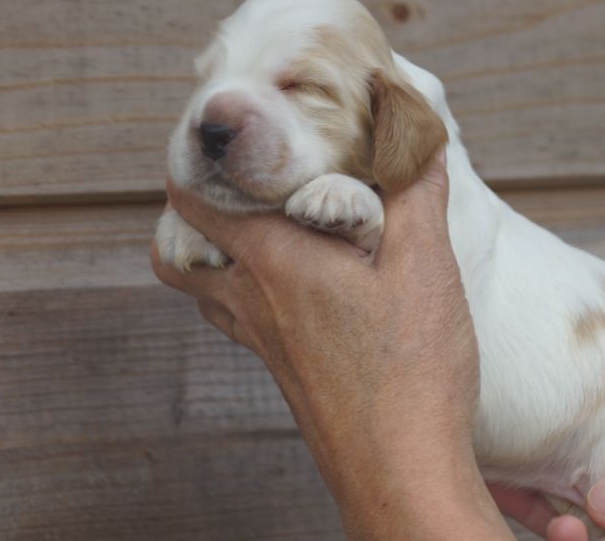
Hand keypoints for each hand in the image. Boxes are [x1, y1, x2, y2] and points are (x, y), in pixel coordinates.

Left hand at [152, 153, 512, 539]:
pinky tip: (303, 288)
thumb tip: (419, 140)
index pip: (193, 198)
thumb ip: (417, 196)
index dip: (197, 159)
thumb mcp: (426, 268)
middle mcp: (250, 302)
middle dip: (197, 206)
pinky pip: (240, 318)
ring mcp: (261, 343)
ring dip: (219, 252)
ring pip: (205, 288)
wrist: (401, 471)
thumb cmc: (410, 374)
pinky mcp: (282, 372)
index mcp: (274, 263)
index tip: (230, 134)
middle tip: (242, 179)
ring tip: (267, 225)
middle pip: (179, 248)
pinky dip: (250, 291)